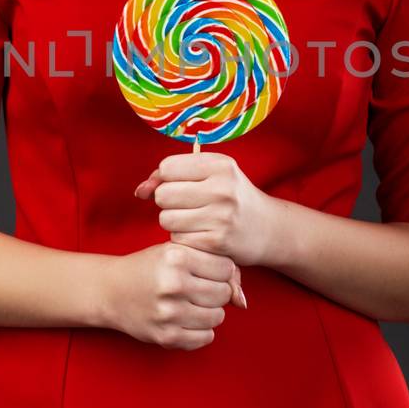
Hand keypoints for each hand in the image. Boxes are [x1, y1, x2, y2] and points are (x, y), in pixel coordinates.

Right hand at [98, 242, 238, 351]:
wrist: (111, 291)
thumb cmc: (150, 268)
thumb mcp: (177, 253)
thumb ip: (214, 266)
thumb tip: (243, 301)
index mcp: (176, 257)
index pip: (226, 268)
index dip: (220, 271)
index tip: (206, 272)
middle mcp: (172, 284)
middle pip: (223, 293)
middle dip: (217, 292)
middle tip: (199, 289)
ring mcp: (169, 313)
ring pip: (218, 317)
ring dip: (210, 312)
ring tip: (193, 304)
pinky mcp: (166, 336)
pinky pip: (206, 337)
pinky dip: (201, 330)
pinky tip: (186, 319)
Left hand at [134, 150, 273, 273]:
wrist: (268, 228)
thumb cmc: (232, 197)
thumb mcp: (211, 174)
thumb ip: (171, 176)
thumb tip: (139, 191)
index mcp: (220, 165)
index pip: (167, 167)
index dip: (165, 178)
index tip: (178, 185)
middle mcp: (222, 188)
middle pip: (163, 194)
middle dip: (167, 202)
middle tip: (185, 206)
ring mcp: (220, 217)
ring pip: (166, 219)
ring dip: (173, 223)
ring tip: (193, 221)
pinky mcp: (216, 242)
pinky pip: (177, 239)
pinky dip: (183, 239)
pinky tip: (200, 235)